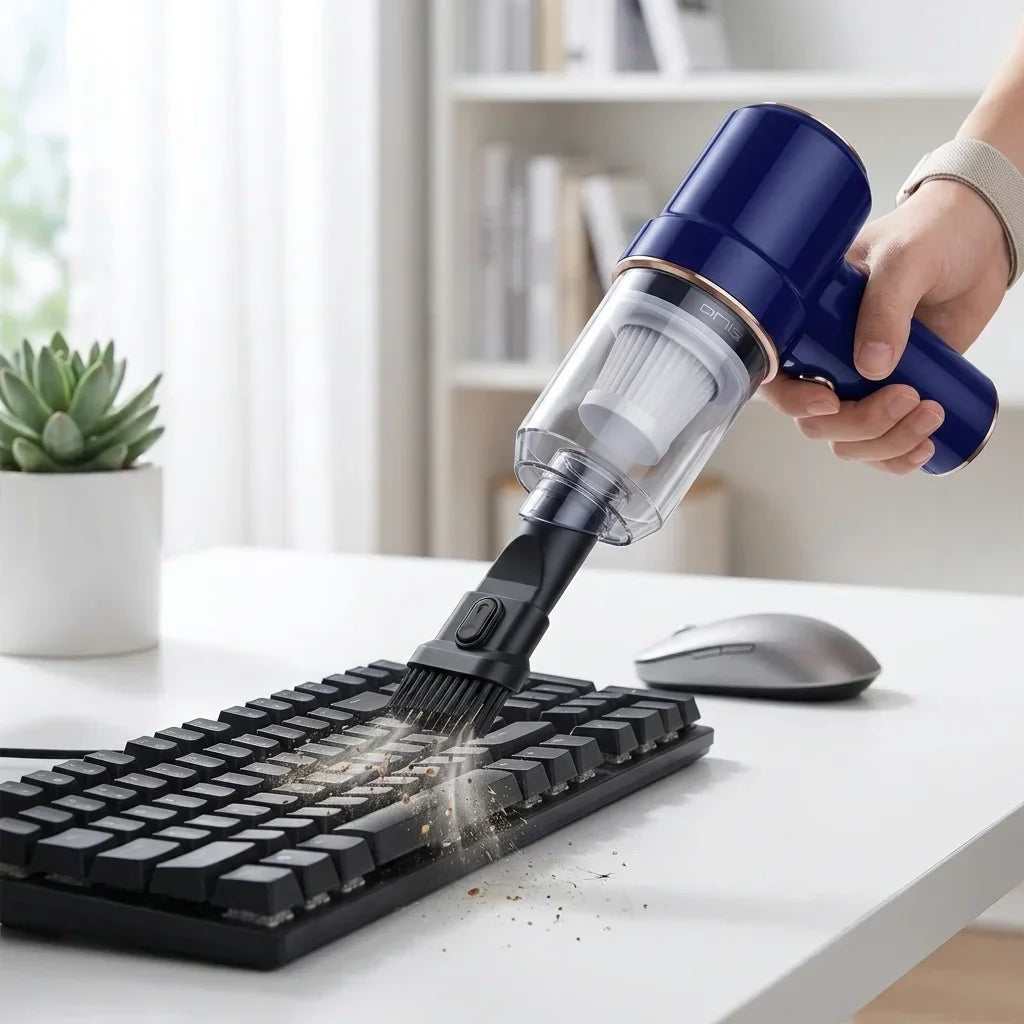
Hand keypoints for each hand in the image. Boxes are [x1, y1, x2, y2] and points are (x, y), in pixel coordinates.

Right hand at [762, 178, 1008, 473]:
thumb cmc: (930, 233)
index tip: (831, 400)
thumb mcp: (903, 258)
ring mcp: (862, 383)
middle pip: (818, 422)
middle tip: (906, 395)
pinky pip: (883, 445)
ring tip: (930, 413)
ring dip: (887, 442)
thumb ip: (884, 307)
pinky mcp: (897, 395)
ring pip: (850, 442)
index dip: (795, 401)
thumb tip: (871, 367)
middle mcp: (827, 360)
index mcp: (808, 325)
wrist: (980, 239)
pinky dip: (900, 456)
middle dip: (862, 423)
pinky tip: (925, 445)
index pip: (777, 378)